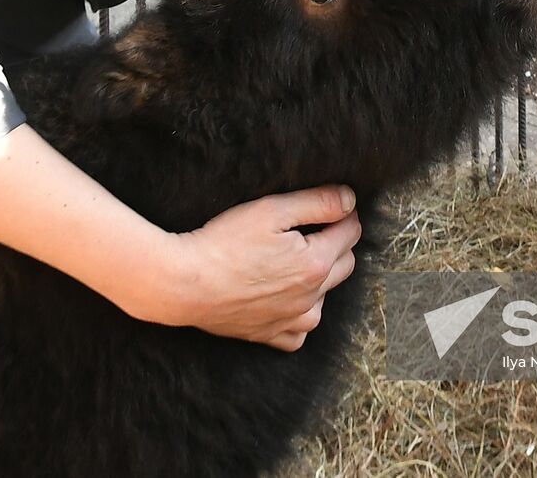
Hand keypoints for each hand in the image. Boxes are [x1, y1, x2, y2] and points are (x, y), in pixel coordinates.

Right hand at [152, 185, 361, 351]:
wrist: (185, 284)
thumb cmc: (224, 243)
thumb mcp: (272, 210)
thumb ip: (317, 202)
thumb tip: (350, 200)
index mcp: (316, 264)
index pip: (350, 232)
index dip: (342, 213)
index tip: (329, 205)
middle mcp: (311, 297)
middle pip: (345, 264)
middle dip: (337, 243)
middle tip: (311, 229)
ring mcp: (291, 321)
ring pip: (325, 299)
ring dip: (321, 280)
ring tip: (294, 262)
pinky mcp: (270, 336)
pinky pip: (299, 332)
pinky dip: (299, 316)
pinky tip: (284, 299)